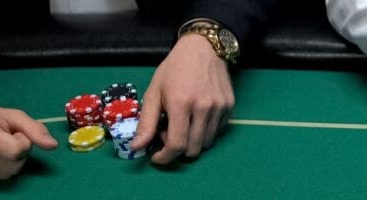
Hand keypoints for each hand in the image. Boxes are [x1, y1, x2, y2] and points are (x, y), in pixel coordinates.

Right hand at [0, 88, 56, 180]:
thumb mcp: (11, 115)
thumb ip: (34, 128)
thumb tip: (52, 145)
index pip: (16, 150)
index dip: (22, 142)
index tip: (15, 134)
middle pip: (11, 166)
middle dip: (16, 154)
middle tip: (4, 141)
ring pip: (3, 175)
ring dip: (5, 163)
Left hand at [132, 34, 234, 164]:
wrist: (203, 48)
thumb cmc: (174, 69)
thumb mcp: (154, 92)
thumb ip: (146, 122)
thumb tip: (136, 146)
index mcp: (181, 103)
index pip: (177, 144)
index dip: (166, 157)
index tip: (157, 157)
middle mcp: (204, 107)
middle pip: (193, 148)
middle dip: (178, 149)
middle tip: (169, 134)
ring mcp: (220, 107)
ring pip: (207, 143)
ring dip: (192, 141)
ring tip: (184, 124)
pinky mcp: (230, 107)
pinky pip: (217, 131)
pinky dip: (205, 132)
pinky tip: (197, 117)